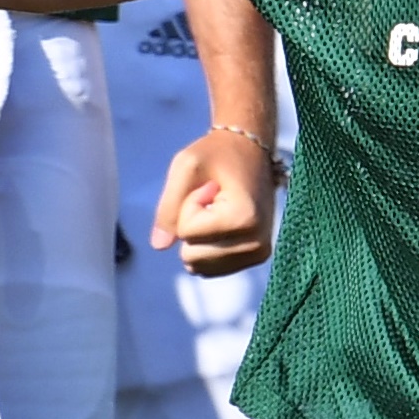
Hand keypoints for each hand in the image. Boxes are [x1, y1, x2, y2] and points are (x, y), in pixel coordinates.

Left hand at [151, 128, 277, 276]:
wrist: (250, 149)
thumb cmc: (217, 154)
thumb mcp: (185, 167)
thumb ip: (168, 207)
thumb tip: (159, 246)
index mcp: (245, 219)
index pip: (187, 233)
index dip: (188, 205)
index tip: (210, 185)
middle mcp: (257, 244)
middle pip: (192, 256)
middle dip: (193, 225)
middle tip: (214, 199)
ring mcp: (259, 254)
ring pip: (200, 266)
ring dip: (200, 238)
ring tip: (219, 209)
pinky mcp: (257, 258)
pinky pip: (211, 269)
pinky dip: (209, 248)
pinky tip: (224, 223)